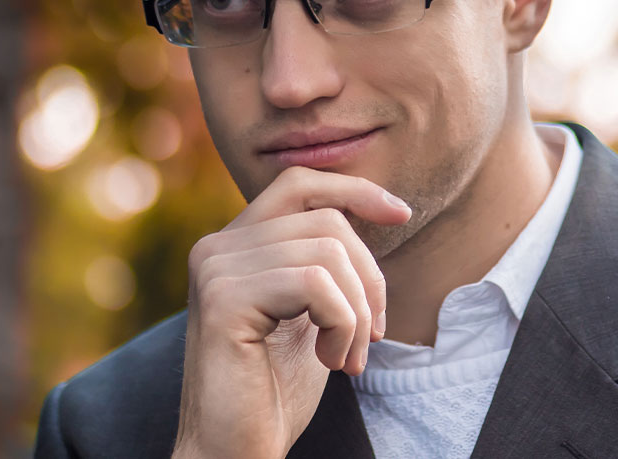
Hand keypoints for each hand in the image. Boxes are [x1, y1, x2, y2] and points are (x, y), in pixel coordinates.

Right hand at [171, 166, 411, 458]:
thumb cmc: (275, 391)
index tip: (402, 214)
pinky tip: (332, 361)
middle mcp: (216, 247)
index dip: (355, 189)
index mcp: (234, 246)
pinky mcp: (224, 300)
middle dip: (369, 277)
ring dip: (358, 312)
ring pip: (328, 252)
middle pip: (327, 221)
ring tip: (348, 356)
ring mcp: (215, 269)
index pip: (299, 184)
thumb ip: (324, 263)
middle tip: (373, 337)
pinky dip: (343, 324)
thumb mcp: (310, 312)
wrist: (235, 452)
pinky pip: (316, 285)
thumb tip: (379, 209)